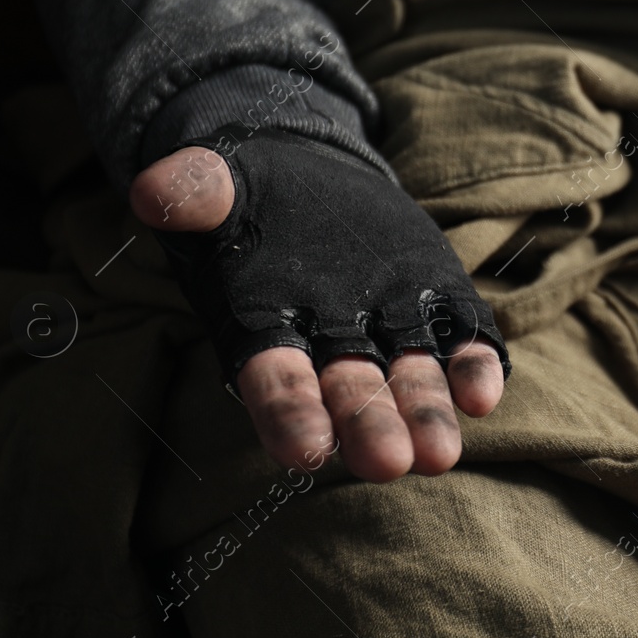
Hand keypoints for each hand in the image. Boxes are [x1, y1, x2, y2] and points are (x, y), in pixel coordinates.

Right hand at [129, 130, 507, 482]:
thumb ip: (193, 192)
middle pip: (350, 395)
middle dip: (368, 428)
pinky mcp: (435, 307)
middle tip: (388, 464)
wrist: (308, 173)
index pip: (274, 382)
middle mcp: (330, 344)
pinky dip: (471, 369)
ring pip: (408, 382)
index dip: (288, 414)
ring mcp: (390, 328)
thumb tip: (153, 193)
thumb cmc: (248, 195)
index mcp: (264, 327)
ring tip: (441, 453)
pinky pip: (458, 343)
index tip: (303, 449)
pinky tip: (484, 392)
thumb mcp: (218, 185)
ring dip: (426, 416)